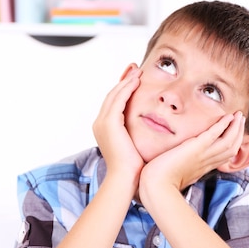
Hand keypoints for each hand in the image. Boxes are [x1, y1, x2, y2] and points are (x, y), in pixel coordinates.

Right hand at [93, 67, 144, 181]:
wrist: (125, 178)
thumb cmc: (133, 167)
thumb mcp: (134, 145)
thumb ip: (136, 133)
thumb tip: (149, 128)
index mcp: (104, 128)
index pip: (113, 103)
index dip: (123, 89)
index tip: (134, 79)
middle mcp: (99, 123)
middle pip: (111, 95)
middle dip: (123, 81)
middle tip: (134, 69)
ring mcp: (102, 123)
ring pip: (114, 95)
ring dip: (126, 81)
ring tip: (137, 72)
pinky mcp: (109, 123)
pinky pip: (118, 100)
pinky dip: (127, 88)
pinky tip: (137, 81)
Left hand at [139, 111, 245, 193]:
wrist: (157, 187)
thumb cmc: (160, 183)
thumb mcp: (176, 175)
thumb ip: (181, 169)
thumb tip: (176, 167)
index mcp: (202, 168)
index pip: (224, 156)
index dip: (232, 144)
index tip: (234, 134)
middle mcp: (206, 163)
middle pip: (231, 149)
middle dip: (238, 134)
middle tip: (241, 120)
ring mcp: (203, 156)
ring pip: (228, 142)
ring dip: (236, 127)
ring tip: (238, 115)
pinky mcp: (196, 149)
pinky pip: (215, 135)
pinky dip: (223, 125)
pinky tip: (227, 117)